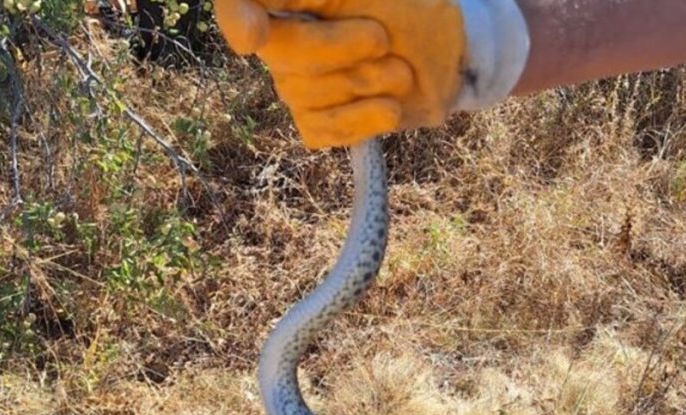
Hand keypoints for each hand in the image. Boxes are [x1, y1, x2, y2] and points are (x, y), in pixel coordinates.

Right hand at [215, 0, 528, 148]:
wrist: (450, 55)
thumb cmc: (409, 8)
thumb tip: (254, 25)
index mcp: (287, 2)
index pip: (236, 6)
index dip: (235, 18)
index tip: (252, 35)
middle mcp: (281, 41)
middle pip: (280, 52)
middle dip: (339, 49)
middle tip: (383, 39)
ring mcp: (297, 85)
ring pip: (303, 93)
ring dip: (365, 82)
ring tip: (400, 71)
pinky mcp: (319, 123)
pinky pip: (323, 129)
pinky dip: (364, 119)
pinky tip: (391, 106)